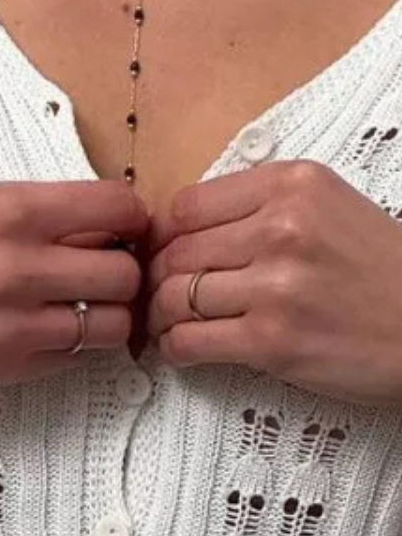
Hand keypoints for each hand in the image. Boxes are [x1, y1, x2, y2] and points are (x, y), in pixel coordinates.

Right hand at [0, 179, 148, 391]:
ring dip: (106, 316)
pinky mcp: (4, 370)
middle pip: (125, 272)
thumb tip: (84, 223)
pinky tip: (46, 335)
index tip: (121, 228)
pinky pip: (73, 360)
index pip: (116, 208)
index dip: (129, 219)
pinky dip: (72, 348)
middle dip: (123, 271)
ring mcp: (14, 325)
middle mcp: (18, 265)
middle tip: (104, 272)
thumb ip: (23, 213)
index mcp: (6, 209)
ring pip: (111, 324)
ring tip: (81, 309)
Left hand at [145, 159, 401, 406]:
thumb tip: (180, 231)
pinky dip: (174, 349)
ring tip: (167, 327)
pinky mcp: (271, 340)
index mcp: (294, 184)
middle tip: (156, 299)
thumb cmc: (383, 274)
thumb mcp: (331, 209)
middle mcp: (281, 227)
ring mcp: (275, 285)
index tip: (163, 256)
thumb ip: (263, 208)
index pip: (187, 205)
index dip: (164, 237)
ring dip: (160, 317)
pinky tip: (183, 351)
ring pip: (174, 296)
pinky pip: (189, 341)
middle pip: (175, 252)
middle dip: (156, 280)